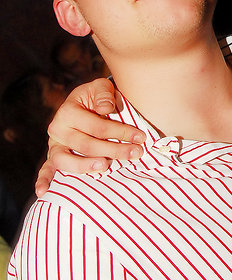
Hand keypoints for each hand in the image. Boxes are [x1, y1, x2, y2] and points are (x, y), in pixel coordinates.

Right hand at [35, 78, 143, 196]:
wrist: (83, 104)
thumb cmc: (96, 97)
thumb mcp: (101, 87)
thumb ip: (104, 94)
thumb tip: (106, 108)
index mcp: (68, 111)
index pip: (97, 127)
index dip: (120, 132)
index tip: (140, 137)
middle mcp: (58, 129)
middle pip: (87, 145)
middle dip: (114, 150)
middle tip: (136, 153)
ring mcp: (54, 145)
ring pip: (66, 160)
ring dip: (86, 166)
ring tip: (106, 166)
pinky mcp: (53, 157)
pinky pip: (46, 169)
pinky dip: (43, 180)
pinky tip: (43, 192)